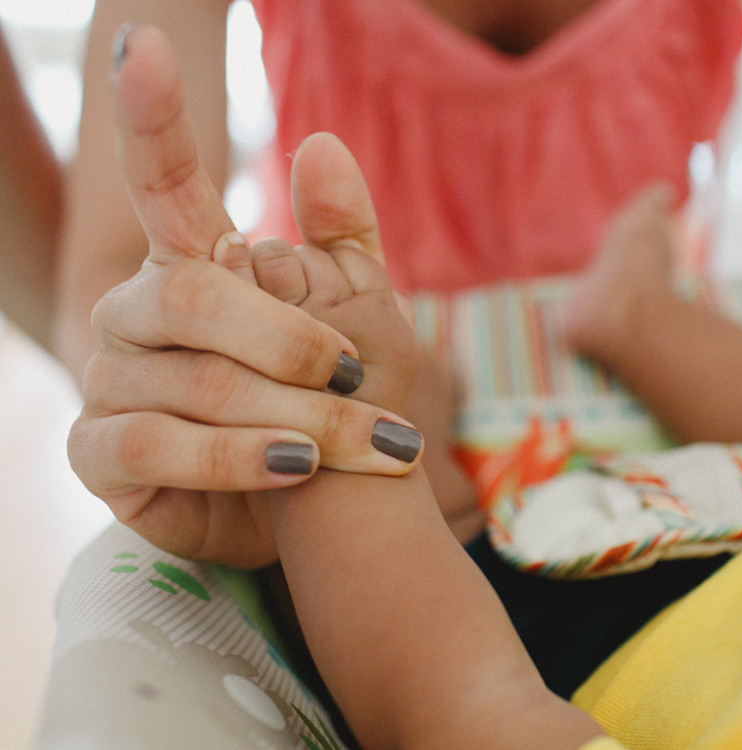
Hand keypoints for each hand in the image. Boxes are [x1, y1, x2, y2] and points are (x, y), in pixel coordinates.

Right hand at [67, 26, 419, 566]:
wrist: (303, 505)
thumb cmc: (322, 398)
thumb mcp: (351, 315)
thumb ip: (340, 239)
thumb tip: (323, 143)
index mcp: (193, 264)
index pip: (164, 180)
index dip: (153, 116)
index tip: (144, 43)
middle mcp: (134, 313)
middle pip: (193, 296)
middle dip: (291, 341)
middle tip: (358, 375)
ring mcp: (110, 382)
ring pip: (196, 381)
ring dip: (299, 414)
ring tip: (367, 442)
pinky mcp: (101, 455)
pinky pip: (158, 448)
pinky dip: (240, 457)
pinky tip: (298, 467)